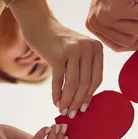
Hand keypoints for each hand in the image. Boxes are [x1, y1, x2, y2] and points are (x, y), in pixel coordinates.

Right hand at [9, 0, 103, 117]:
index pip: (97, 78)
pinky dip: (57, 94)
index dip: (90, 96)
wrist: (39, 25)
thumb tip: (85, 99)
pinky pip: (59, 80)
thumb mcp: (79, 51)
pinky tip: (55, 102)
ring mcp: (73, 50)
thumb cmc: (59, 42)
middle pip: (85, 83)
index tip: (83, 108)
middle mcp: (87, 48)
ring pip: (73, 84)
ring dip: (68, 100)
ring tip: (63, 110)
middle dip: (78, 101)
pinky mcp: (57, 54)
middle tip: (71, 113)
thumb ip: (85, 68)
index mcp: (96, 48)